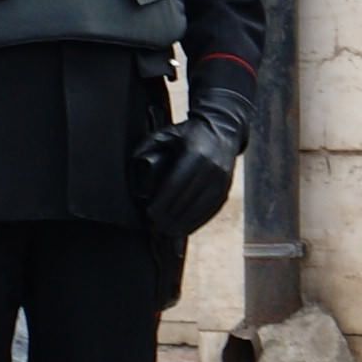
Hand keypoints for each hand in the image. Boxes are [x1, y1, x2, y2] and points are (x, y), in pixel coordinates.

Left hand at [132, 86, 251, 239]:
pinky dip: (197, 221)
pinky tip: (185, 228)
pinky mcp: (226, 188)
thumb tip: (136, 170)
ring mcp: (222, 179)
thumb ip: (148, 148)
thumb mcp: (165, 134)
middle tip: (154, 226)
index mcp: (196, 152)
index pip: (176, 184)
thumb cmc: (187, 134)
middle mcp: (212, 167)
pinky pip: (211, 209)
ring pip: (200, 207)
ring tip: (167, 232)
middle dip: (170, 215)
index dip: (162, 201)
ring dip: (183, 223)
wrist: (222, 130)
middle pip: (188, 198)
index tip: (150, 213)